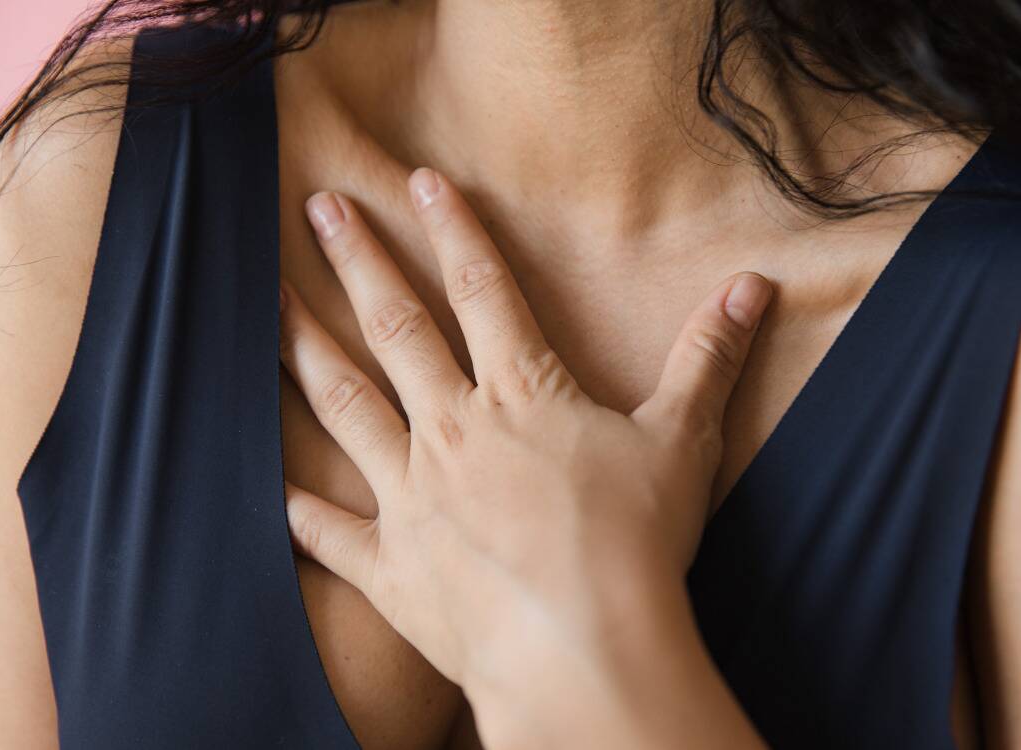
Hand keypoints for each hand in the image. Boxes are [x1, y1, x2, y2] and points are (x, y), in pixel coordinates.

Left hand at [278, 167, 771, 746]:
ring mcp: (412, 496)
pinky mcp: (392, 565)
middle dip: (359, 261)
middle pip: (396, 327)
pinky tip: (269, 486)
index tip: (419, 182)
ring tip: (267, 307)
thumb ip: (708, 358)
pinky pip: (331, 531)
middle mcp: (452, 431)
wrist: (583, 651)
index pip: (483, 290)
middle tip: (318, 209)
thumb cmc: (636, 546)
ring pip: (345, 406)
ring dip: (305, 350)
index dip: (454, 230)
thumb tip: (753, 287)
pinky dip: (299, 508)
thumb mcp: (684, 441)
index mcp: (520, 395)